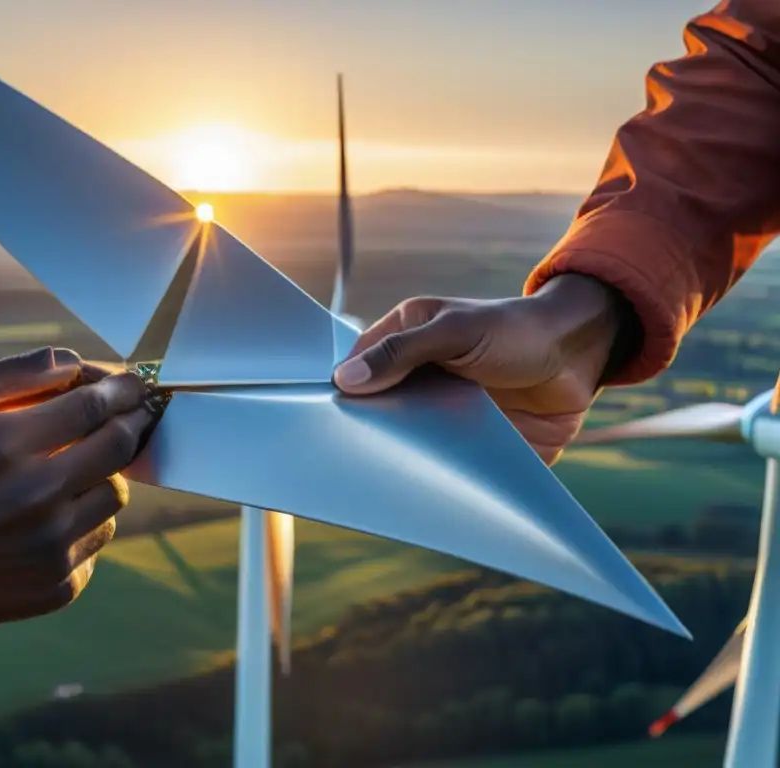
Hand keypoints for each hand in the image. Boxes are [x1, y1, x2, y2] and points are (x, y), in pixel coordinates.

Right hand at [0, 346, 153, 629]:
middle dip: (130, 422)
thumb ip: (8, 376)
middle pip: (118, 448)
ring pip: (114, 497)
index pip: (94, 406)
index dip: (121, 389)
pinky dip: (83, 525)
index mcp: (5, 446)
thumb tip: (70, 362)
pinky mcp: (53, 588)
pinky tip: (49, 519)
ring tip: (73, 471)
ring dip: (103, 476)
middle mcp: (36, 497)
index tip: (133, 384)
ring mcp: (48, 547)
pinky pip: (96, 544)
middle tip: (130, 414)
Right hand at [332, 275, 629, 464]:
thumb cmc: (516, 329)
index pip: (354, 371)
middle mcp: (415, 382)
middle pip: (372, 413)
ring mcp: (438, 415)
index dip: (336, 393)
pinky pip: (438, 467)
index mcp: (404, 343)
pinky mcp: (464, 446)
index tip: (317, 419)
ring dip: (393, 460)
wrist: (581, 357)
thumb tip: (343, 380)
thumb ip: (402, 352)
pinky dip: (429, 479)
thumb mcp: (456, 331)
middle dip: (359, 433)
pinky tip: (416, 494)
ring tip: (372, 484)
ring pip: (401, 444)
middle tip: (338, 459)